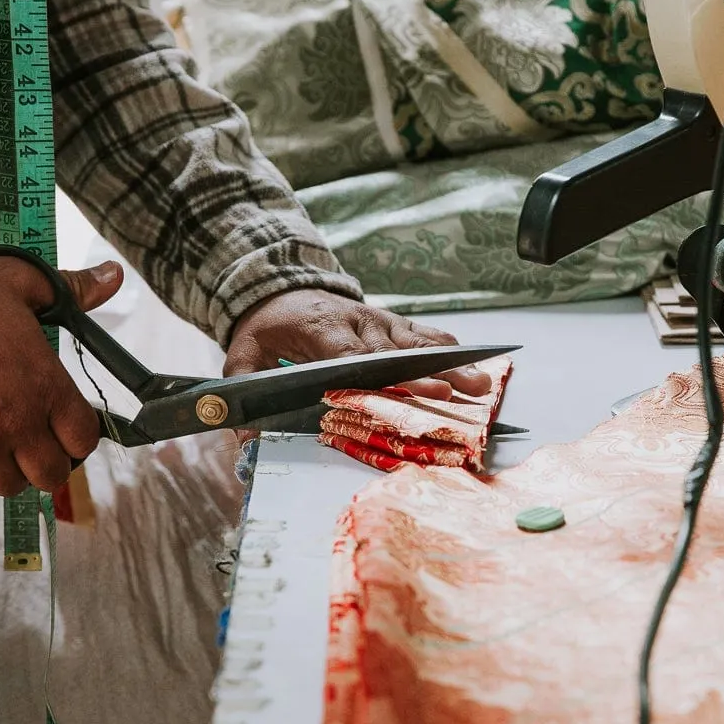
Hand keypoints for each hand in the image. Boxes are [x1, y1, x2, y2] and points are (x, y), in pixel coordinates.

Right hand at [0, 255, 123, 495]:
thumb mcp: (21, 282)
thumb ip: (71, 287)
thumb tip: (112, 275)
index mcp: (47, 389)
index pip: (84, 439)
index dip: (77, 436)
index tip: (64, 426)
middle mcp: (20, 425)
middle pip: (51, 476)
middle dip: (45, 462)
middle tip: (30, 441)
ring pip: (6, 485)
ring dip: (3, 468)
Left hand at [224, 290, 491, 400]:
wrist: (280, 284)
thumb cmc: (266, 327)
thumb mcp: (242, 355)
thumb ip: (245, 390)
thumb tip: (246, 438)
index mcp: (323, 328)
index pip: (360, 357)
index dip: (389, 375)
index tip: (417, 389)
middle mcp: (357, 322)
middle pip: (397, 353)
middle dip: (430, 374)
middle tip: (459, 391)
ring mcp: (378, 320)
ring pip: (417, 342)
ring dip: (449, 362)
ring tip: (481, 382)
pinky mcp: (391, 321)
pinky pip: (422, 333)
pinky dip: (447, 347)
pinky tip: (473, 361)